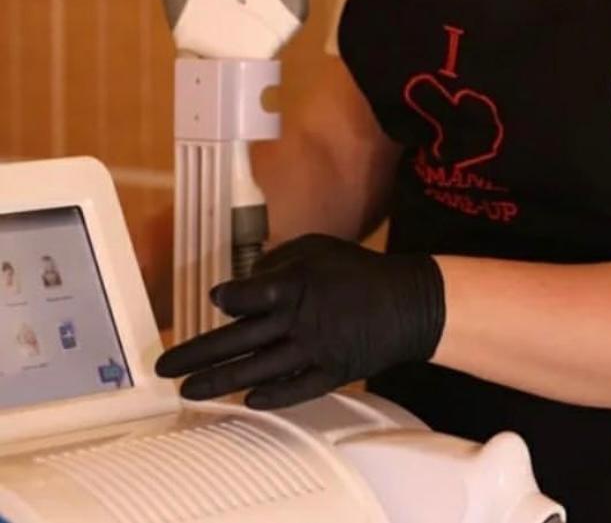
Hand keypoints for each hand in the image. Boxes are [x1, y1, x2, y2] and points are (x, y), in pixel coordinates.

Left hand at [155, 233, 444, 409]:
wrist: (406, 302)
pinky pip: (293, 390)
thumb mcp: (317, 248)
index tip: (215, 301)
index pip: (244, 297)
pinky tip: (244, 401)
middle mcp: (298, 320)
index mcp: (294, 284)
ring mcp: (313, 350)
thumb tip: (245, 284)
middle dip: (195, 355)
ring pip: (254, 371)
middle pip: (236, 341)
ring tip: (188, 391)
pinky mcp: (330, 373)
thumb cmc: (358, 269)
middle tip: (164, 366)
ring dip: (218, 382)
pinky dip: (268, 397)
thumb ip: (278, 262)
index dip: (226, 299)